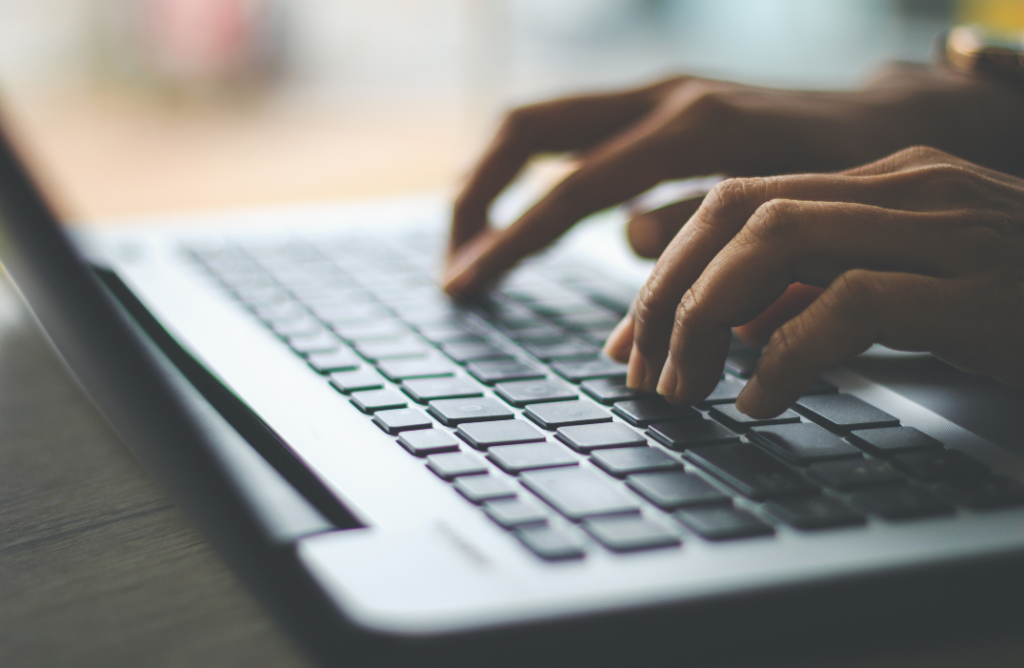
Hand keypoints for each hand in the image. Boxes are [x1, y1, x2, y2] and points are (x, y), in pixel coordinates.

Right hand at [444, 65, 1023, 296]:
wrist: (898, 118)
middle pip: (528, 128)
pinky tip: (524, 218)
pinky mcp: (658, 106)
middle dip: (475, 195)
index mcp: (695, 128)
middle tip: (455, 264)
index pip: (572, 189)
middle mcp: (664, 96)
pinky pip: (572, 134)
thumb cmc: (859, 175)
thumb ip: (707, 228)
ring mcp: (657, 94)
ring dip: (494, 182)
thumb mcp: (796, 214)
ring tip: (472, 246)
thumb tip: (627, 241)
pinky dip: (534, 176)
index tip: (465, 286)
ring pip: (541, 123)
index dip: (511, 242)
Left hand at [603, 146, 1023, 417]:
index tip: (630, 336)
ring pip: (777, 239)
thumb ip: (821, 295)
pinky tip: (759, 403)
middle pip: (738, 210)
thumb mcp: (907, 296)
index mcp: (885, 180)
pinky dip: (787, 354)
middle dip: (669, 291)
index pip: (738, 200)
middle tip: (640, 369)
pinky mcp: (977, 287)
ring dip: (708, 317)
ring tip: (682, 387)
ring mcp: (946, 228)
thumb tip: (733, 329)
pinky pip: (850, 303)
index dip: (667, 267)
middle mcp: (907, 186)